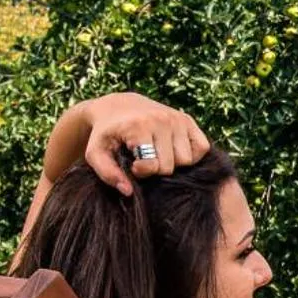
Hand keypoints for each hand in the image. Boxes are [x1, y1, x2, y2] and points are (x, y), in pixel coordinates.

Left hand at [69, 93, 211, 193]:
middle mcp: (162, 119)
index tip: (132, 165)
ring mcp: (177, 118)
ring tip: (158, 156)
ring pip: (188, 160)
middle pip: (171, 166)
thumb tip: (128, 191)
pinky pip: (202, 148)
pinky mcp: (188, 120)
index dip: (142, 172)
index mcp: (139, 126)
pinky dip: (191, 155)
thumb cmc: (106, 134)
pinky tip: (173, 152)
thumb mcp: (95, 153)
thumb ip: (107, 174)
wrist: (119, 106)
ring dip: (174, 163)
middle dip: (157, 169)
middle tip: (145, 160)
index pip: (153, 166)